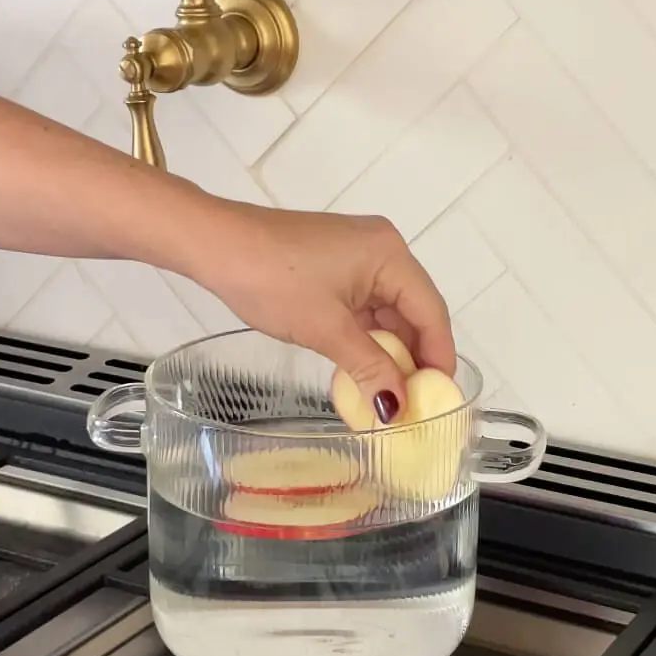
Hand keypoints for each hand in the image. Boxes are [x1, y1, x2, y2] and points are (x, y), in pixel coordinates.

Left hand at [197, 202, 454, 418]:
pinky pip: (365, 304)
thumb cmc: (272, 280)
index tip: (439, 398)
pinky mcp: (336, 264)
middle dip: (414, 357)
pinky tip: (362, 367)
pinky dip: (366, 336)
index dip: (439, 357)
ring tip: (389, 393)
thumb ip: (370, 368)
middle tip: (414, 402)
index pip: (431, 312)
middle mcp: (383, 249)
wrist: (216, 245)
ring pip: (388, 310)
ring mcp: (358, 255)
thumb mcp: (326, 330)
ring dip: (388, 350)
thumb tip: (397, 409)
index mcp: (390, 255)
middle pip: (414, 310)